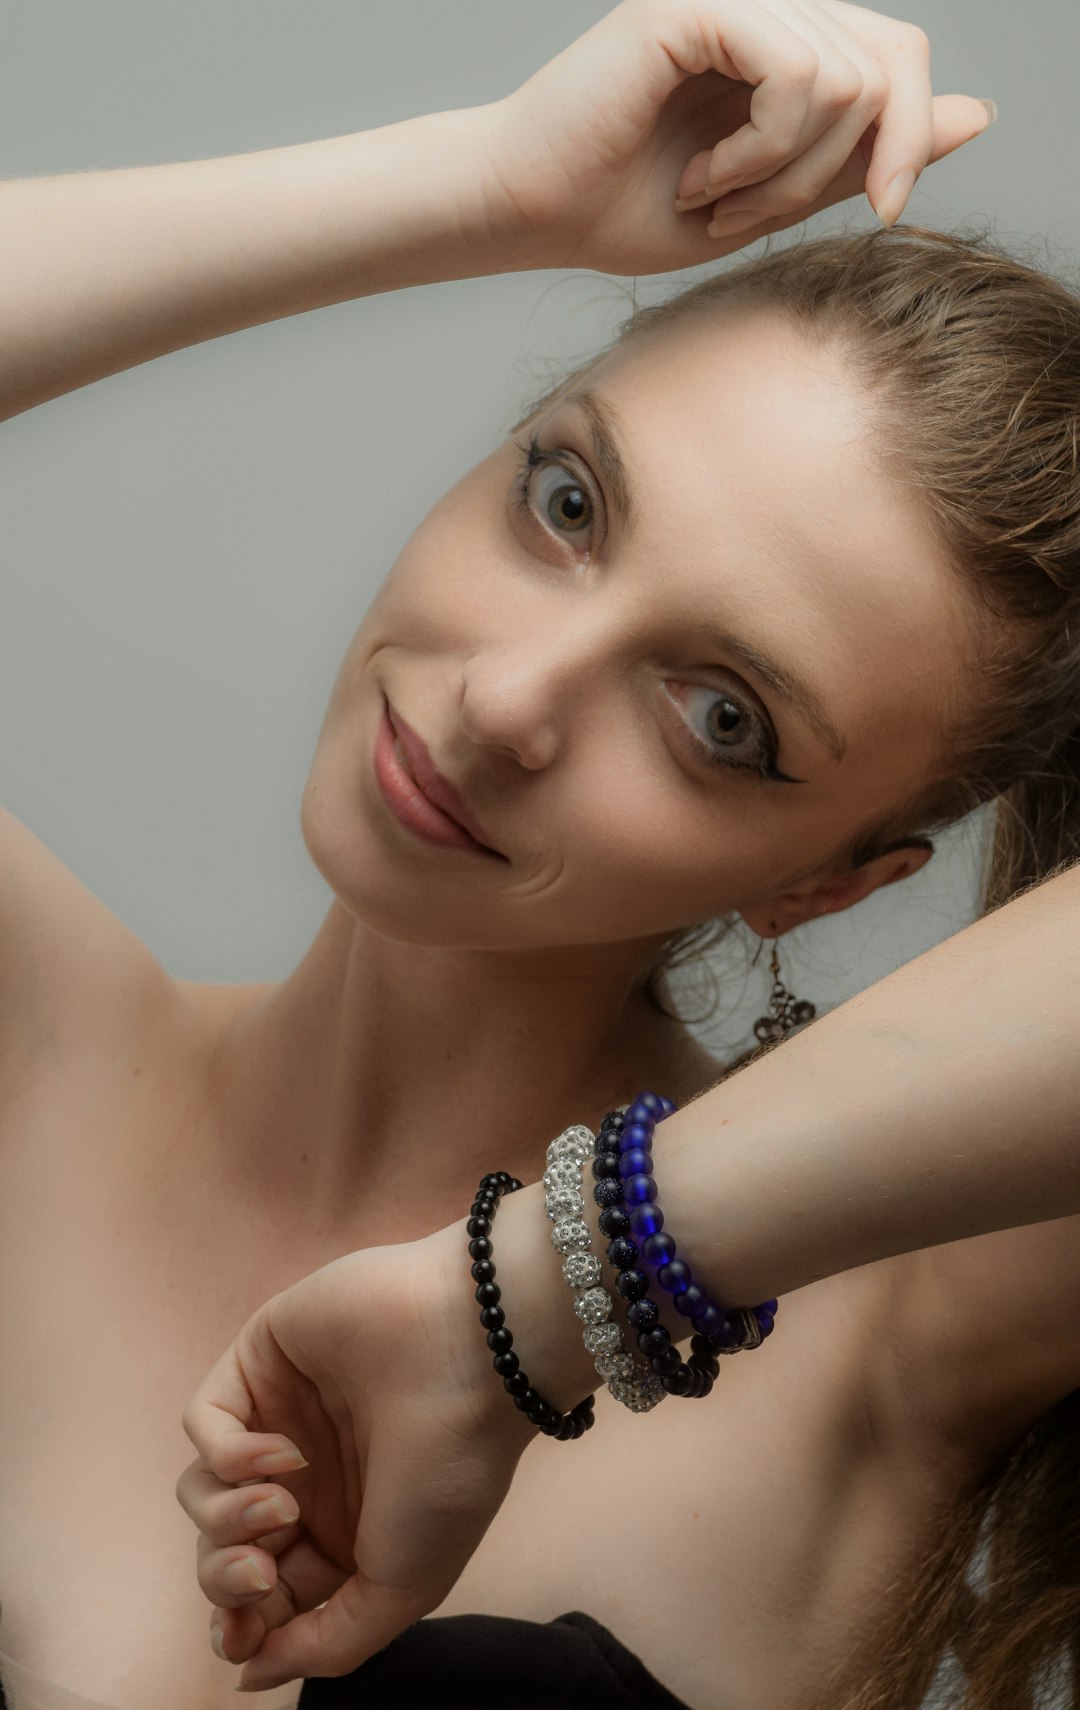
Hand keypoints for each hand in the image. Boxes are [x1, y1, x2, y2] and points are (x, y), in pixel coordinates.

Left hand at [175, 1225, 536, 1693]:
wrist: (474, 1358)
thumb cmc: (450, 1471)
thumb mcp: (402, 1587)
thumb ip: (327, 1643)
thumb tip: (250, 1671)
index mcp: (343, 1533)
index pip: (260, 1594)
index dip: (240, 1623)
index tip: (243, 1635)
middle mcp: (308, 1478)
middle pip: (220, 1547)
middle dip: (226, 1576)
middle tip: (260, 1572)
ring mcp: (281, 1415)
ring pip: (202, 1490)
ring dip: (224, 1516)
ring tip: (279, 1508)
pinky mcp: (261, 1360)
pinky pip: (205, 1422)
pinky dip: (227, 1453)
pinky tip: (282, 1455)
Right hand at [478, 0, 995, 273]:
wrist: (533, 214)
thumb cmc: (628, 211)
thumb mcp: (776, 197)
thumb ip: (866, 155)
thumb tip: (976, 115)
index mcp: (789, 42)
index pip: (901, 57)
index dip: (914, 136)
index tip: (883, 211)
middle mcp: (769, 5)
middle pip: (890, 60)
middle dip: (843, 165)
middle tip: (757, 215)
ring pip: (846, 75)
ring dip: (789, 169)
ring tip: (720, 200)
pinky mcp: (697, 4)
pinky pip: (794, 68)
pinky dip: (763, 147)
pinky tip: (707, 179)